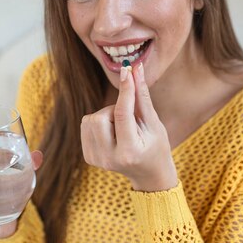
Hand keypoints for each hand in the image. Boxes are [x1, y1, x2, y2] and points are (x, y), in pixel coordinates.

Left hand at [80, 63, 177, 191]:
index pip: (122, 114)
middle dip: (114, 110)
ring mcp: (97, 160)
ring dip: (106, 116)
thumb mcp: (154, 122)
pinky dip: (99, 123)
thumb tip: (135, 68)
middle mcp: (109, 158)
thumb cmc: (156, 146)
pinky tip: (113, 134)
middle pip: (100, 117)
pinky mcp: (89, 157)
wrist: (149, 174)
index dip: (125, 90)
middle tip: (129, 118)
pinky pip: (86, 125)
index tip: (127, 70)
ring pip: (90, 120)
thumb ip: (141, 96)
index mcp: (130, 152)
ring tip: (122, 128)